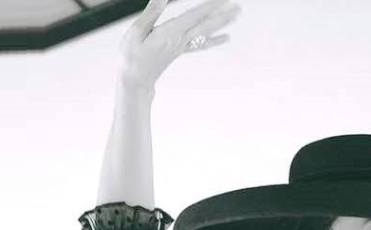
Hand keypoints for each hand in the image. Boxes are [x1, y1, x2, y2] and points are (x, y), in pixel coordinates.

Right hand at [118, 0, 242, 90]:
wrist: (135, 80)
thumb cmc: (131, 55)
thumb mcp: (136, 31)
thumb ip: (151, 13)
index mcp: (170, 33)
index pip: (194, 16)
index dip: (209, 6)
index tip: (223, 0)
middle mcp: (180, 40)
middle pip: (206, 25)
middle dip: (222, 15)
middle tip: (238, 7)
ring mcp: (181, 46)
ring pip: (206, 33)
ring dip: (222, 23)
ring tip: (236, 16)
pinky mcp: (180, 51)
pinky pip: (201, 44)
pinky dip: (214, 39)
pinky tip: (225, 37)